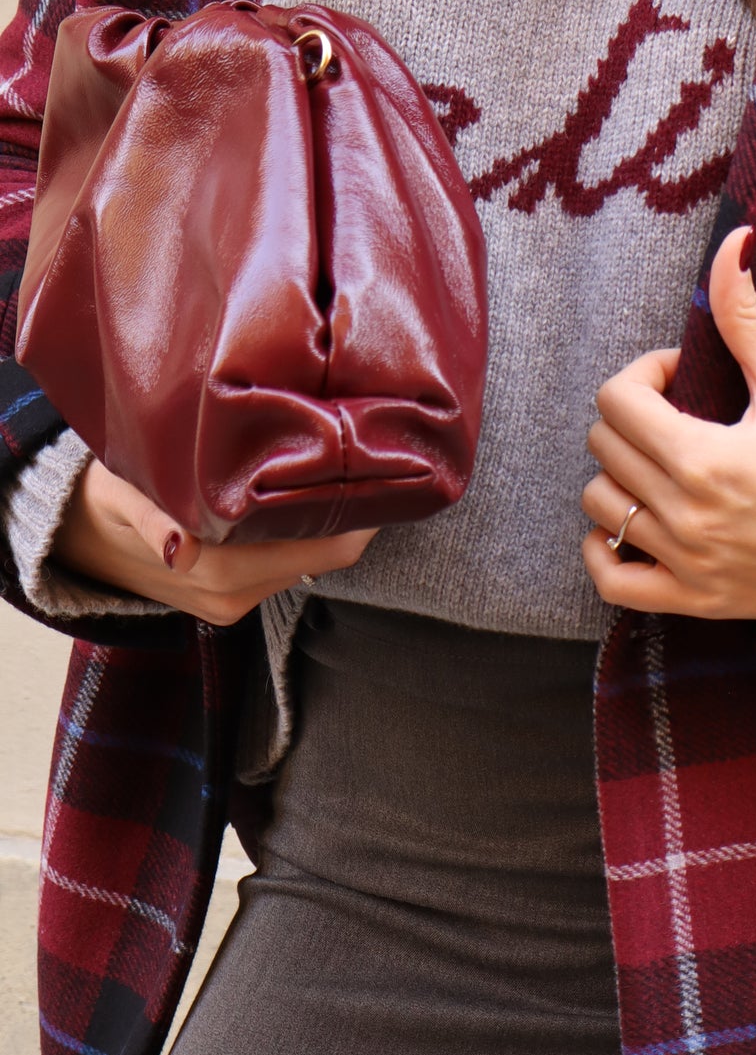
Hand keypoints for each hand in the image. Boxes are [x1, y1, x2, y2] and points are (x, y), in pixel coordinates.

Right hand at [54, 458, 377, 626]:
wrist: (68, 536)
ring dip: (325, 521)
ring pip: (308, 559)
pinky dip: (298, 533)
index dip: (361, 512)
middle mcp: (235, 594)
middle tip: (376, 454)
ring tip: (343, 465)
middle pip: (327, 554)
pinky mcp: (231, 601)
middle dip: (352, 510)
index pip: (325, 547)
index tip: (387, 467)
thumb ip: (155, 515)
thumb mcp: (123, 492)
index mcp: (219, 569)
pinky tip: (303, 495)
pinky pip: (284, 564)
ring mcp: (236, 601)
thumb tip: (180, 547)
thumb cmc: (102, 498)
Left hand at [582, 226, 755, 622]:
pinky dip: (607, 550)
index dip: (643, 374)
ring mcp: (685, 563)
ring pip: (599, 506)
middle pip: (603, 447)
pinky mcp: (692, 601)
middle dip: (632, 418)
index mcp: (704, 457)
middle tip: (677, 416)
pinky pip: (612, 580)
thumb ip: (747, 321)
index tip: (681, 379)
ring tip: (665, 467)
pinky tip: (634, 524)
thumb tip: (732, 244)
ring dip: (620, 477)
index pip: (616, 399)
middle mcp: (686, 514)